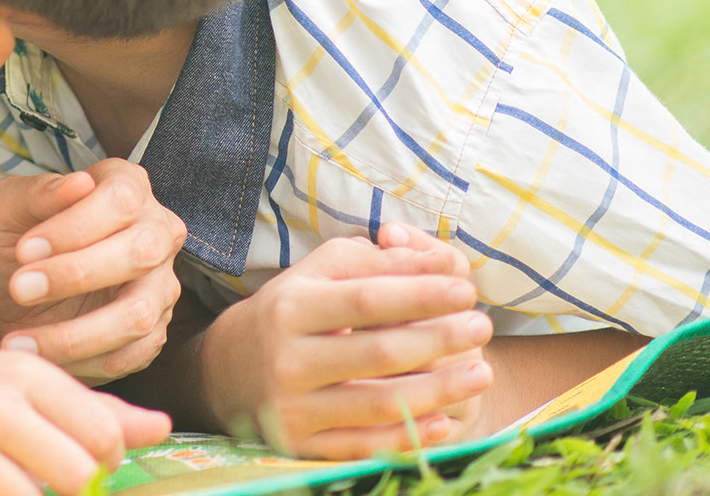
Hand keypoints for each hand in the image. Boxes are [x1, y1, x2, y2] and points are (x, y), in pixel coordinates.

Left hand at [0, 160, 185, 382]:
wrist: (11, 297)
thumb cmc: (13, 242)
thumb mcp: (6, 210)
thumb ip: (35, 192)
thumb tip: (79, 183)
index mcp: (125, 185)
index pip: (119, 200)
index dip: (72, 227)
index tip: (22, 250)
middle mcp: (157, 231)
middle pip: (141, 252)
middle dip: (74, 274)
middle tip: (17, 288)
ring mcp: (162, 286)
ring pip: (137, 313)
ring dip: (73, 333)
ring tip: (17, 339)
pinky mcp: (154, 332)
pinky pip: (130, 355)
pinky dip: (79, 361)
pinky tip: (38, 354)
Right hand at [0, 346, 171, 495]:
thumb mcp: (20, 386)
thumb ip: (91, 410)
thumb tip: (160, 428)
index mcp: (20, 373)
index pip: (102, 433)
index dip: (106, 465)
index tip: (84, 468)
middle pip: (75, 476)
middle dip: (72, 493)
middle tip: (45, 483)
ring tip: (3, 484)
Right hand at [193, 226, 492, 456]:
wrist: (226, 372)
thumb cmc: (288, 313)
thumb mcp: (317, 275)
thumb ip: (376, 263)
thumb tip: (439, 264)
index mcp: (289, 307)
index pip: (367, 299)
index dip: (421, 294)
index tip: (465, 290)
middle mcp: (286, 358)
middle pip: (379, 352)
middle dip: (440, 339)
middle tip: (483, 326)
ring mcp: (291, 407)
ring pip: (378, 403)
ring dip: (439, 390)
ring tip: (483, 371)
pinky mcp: (298, 445)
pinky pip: (363, 445)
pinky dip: (408, 435)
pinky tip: (446, 420)